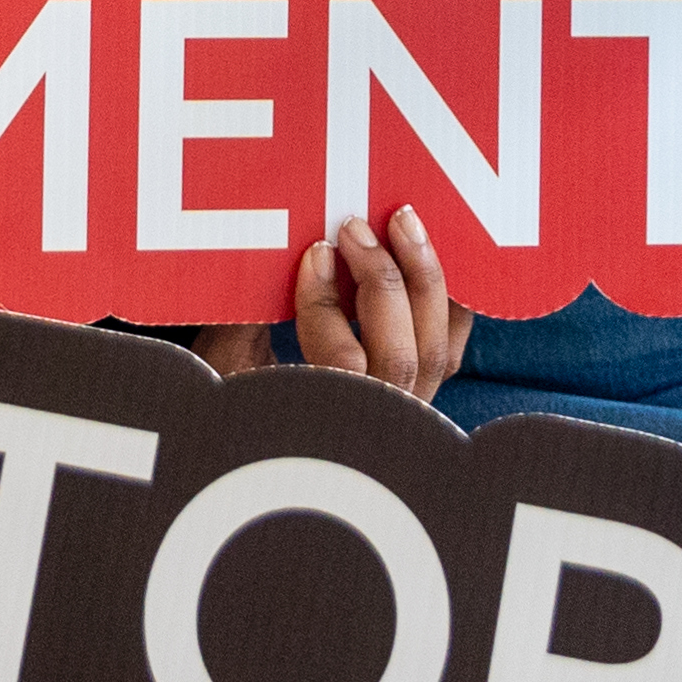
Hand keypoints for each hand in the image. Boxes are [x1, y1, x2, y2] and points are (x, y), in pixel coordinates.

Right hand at [186, 208, 472, 401]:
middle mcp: (377, 428)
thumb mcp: (228, 371)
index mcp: (324, 424)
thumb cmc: (239, 407)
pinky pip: (453, 346)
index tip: (315, 253)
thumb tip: (258, 258)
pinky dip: (450, 299)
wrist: (266, 458)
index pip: (341, 363)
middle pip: (401, 355)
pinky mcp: (424, 393)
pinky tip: (433, 256)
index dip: (328, 303)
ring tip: (403, 223)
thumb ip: (245, 322)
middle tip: (355, 227)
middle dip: (382, 280)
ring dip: (423, 279)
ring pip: (437, 349)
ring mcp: (409, 414)